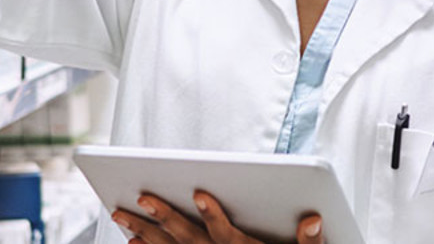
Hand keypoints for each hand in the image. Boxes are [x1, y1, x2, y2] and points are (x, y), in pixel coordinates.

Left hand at [112, 191, 322, 243]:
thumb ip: (311, 242)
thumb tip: (313, 220)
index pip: (226, 235)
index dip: (214, 215)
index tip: (200, 194)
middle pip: (189, 240)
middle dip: (164, 217)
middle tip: (142, 197)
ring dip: (144, 233)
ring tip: (120, 215)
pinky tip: (132, 241)